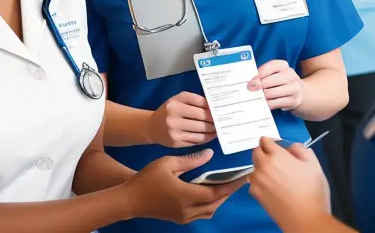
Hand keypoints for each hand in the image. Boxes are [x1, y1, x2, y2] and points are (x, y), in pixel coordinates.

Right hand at [126, 149, 245, 223]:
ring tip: (226, 184)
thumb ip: (191, 160)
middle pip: (216, 202)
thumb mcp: (168, 162)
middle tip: (239, 179)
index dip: (232, 185)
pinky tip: (210, 193)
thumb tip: (210, 155)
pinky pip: (202, 213)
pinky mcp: (180, 219)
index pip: (216, 192)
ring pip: (210, 210)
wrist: (130, 199)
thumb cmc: (148, 178)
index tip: (244, 177)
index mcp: (187, 195)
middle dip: (228, 192)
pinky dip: (210, 204)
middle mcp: (189, 209)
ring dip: (220, 199)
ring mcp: (184, 216)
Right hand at [147, 92, 215, 147]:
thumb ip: (195, 100)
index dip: (211, 107)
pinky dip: (206, 138)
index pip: (199, 104)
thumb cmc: (169, 110)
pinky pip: (196, 141)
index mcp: (175, 104)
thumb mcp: (179, 99)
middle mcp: (173, 118)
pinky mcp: (176, 143)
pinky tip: (211, 135)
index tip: (221, 109)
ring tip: (219, 129)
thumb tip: (214, 106)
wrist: (152, 127)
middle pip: (201, 119)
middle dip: (214, 120)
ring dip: (212, 131)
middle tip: (223, 120)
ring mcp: (174, 132)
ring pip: (200, 132)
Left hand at [247, 60, 302, 111]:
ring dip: (262, 96)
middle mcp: (290, 75)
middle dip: (258, 87)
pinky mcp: (293, 101)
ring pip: (271, 93)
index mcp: (283, 65)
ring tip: (258, 96)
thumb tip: (252, 84)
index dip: (257, 75)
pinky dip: (267, 104)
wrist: (299, 92)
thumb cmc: (280, 81)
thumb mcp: (273, 73)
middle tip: (251, 90)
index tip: (250, 81)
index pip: (268, 67)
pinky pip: (275, 103)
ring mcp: (294, 88)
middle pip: (268, 81)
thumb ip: (262, 74)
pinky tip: (265, 102)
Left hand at [249, 137, 329, 230]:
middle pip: (256, 152)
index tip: (277, 145)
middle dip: (264, 152)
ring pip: (254, 168)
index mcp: (276, 156)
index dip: (271, 141)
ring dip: (261, 167)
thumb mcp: (313, 164)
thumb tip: (291, 147)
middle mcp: (263, 166)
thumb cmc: (312, 191)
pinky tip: (272, 188)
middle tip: (277, 160)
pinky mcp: (256, 195)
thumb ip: (300, 149)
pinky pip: (254, 183)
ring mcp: (257, 181)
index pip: (265, 140)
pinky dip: (260, 182)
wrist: (305, 219)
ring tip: (276, 175)